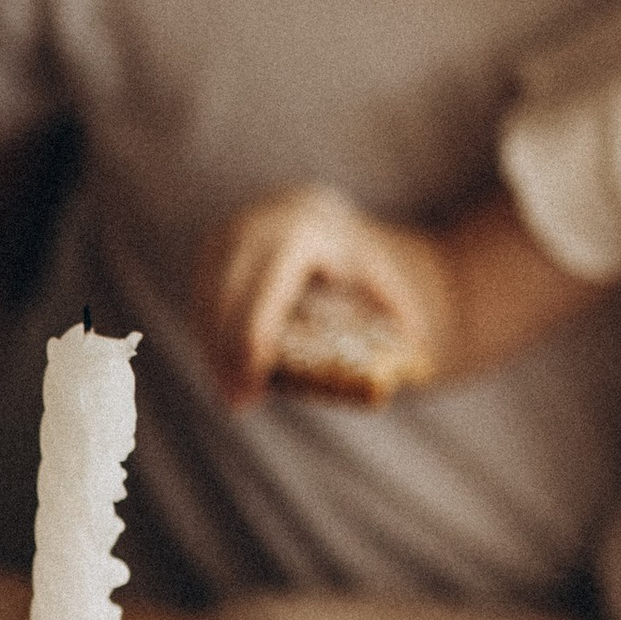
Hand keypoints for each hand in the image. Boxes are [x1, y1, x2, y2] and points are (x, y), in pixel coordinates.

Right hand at [193, 183, 438, 407]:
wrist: (318, 215)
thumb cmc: (355, 257)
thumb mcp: (380, 278)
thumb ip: (399, 312)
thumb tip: (418, 360)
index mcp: (301, 232)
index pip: (265, 292)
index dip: (252, 340)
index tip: (253, 385)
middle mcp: (257, 227)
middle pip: (229, 297)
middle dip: (227, 354)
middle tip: (238, 404)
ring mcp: (228, 233)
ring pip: (208, 298)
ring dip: (212, 349)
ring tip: (229, 395)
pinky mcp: (211, 248)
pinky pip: (202, 296)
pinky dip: (207, 334)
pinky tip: (219, 370)